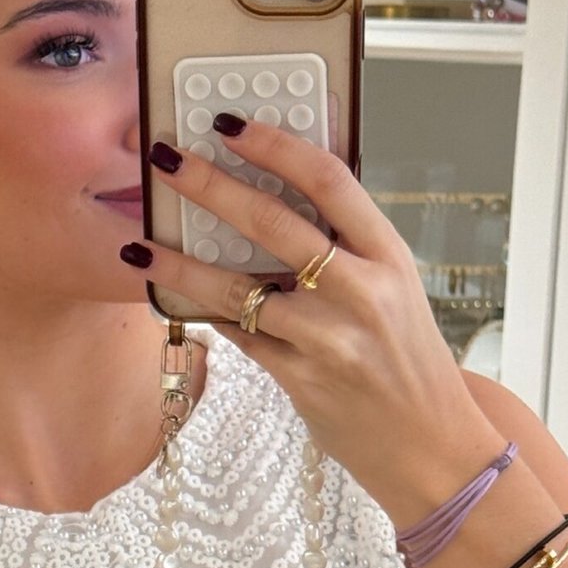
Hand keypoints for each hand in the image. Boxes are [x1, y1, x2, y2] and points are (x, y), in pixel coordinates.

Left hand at [127, 119, 499, 516]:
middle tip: (166, 158)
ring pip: (237, 287)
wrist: (429, 443)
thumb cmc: (407, 359)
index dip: (275, 145)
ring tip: (139, 245)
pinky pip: (240, 335)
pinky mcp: (300, 378)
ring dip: (180, 264)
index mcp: (388, 256)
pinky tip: (176, 296)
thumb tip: (275, 200)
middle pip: (273, 222)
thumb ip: (346, 249)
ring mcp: (327, 338)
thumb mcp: (396, 288)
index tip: (230, 124)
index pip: (329, 180)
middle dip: (210, 185)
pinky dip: (208, 313)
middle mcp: (360, 292)